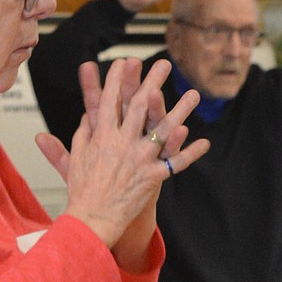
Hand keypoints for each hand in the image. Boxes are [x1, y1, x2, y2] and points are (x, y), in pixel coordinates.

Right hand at [37, 58, 208, 265]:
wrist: (92, 220)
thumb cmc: (82, 191)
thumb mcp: (77, 158)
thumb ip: (83, 134)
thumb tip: (87, 116)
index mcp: (101, 136)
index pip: (109, 101)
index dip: (117, 80)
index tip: (123, 62)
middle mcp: (121, 142)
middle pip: (139, 106)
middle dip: (152, 82)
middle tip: (164, 64)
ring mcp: (139, 158)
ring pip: (163, 129)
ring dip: (181, 111)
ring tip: (193, 94)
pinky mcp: (151, 176)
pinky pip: (175, 163)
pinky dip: (190, 153)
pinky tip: (205, 142)